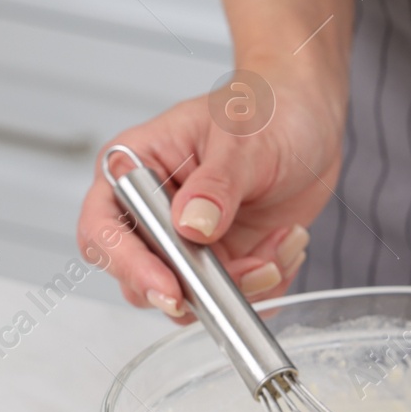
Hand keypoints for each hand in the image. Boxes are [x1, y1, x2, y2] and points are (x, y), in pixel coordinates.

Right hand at [78, 64, 344, 319]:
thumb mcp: (243, 139)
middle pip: (140, 279)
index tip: (169, 288)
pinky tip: (287, 241)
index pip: (103, 227)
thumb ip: (217, 184)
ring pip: (192, 298)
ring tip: (281, 239)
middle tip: (250, 268)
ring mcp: (187, 243)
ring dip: (244, 284)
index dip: (128, 264)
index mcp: (136, 167)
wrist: (307, 123)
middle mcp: (154, 212)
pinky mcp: (222, 263)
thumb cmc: (266, 112)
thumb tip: (191, 225)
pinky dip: (267, 283)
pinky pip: (233, 299)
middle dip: (198, 286)